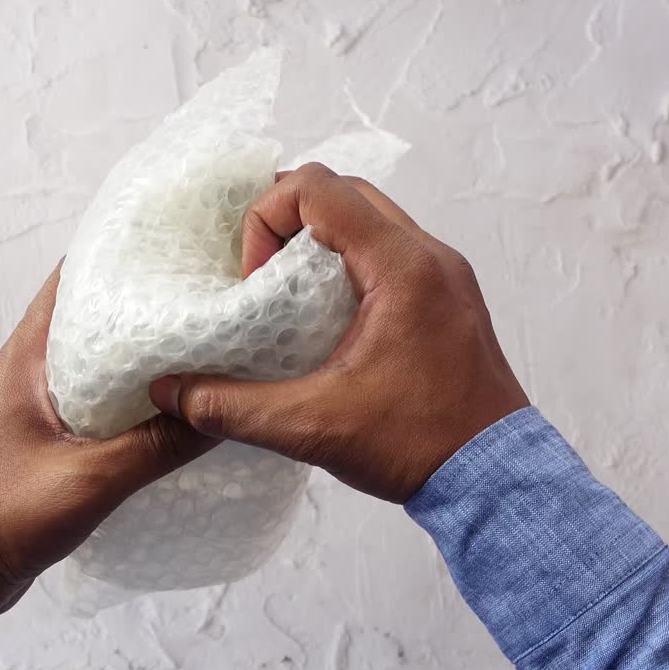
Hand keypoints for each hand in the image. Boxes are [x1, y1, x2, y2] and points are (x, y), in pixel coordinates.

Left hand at [0, 266, 216, 614]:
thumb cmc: (1, 515)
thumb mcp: (90, 479)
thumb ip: (156, 446)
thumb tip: (219, 412)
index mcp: (25, 359)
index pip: (69, 281)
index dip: (115, 256)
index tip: (167, 243)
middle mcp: (26, 371)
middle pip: (87, 316)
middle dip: (138, 303)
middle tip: (197, 294)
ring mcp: (32, 405)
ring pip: (91, 360)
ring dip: (133, 353)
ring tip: (193, 347)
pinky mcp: (42, 438)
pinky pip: (91, 400)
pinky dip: (125, 394)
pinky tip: (164, 409)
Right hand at [149, 163, 528, 503]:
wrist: (497, 482)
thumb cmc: (423, 446)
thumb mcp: (313, 427)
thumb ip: (233, 407)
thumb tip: (171, 393)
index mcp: (402, 266)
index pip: (318, 187)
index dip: (268, 218)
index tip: (255, 280)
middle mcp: (429, 256)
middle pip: (343, 192)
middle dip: (287, 222)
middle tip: (260, 279)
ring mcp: (444, 276)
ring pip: (368, 219)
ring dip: (318, 243)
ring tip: (286, 298)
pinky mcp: (447, 299)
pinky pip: (388, 253)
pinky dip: (347, 265)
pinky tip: (324, 320)